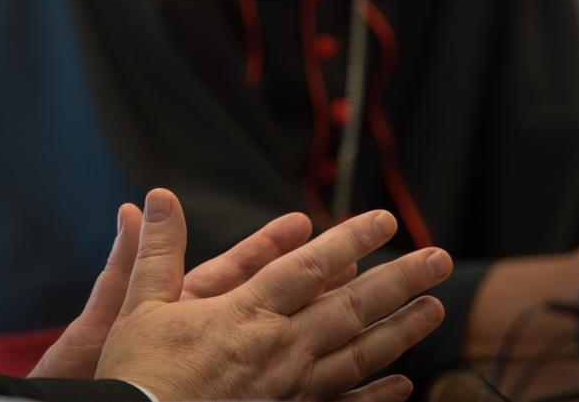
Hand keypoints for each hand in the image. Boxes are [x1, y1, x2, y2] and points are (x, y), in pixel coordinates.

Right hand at [90, 189, 450, 400]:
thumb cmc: (139, 373)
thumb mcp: (140, 304)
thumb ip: (158, 249)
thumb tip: (158, 196)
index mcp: (245, 315)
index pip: (309, 268)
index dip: (349, 240)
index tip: (384, 220)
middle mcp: (279, 349)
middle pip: (351, 309)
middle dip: (398, 280)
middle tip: (439, 260)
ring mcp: (289, 387)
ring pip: (357, 355)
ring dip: (400, 330)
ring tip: (435, 309)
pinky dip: (376, 394)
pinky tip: (403, 384)